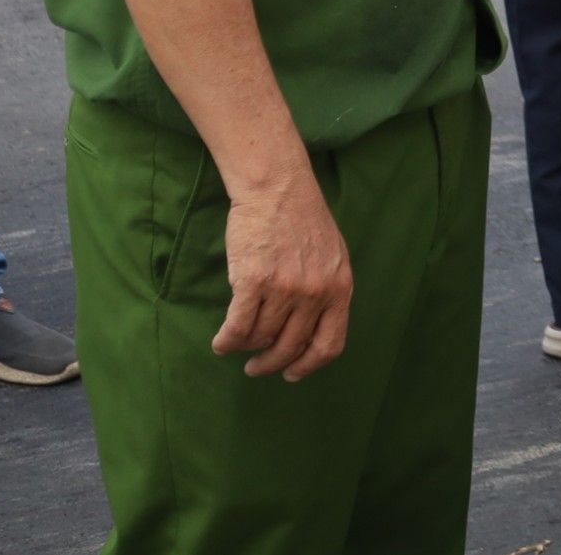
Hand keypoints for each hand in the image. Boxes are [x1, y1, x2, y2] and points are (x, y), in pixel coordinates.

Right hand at [210, 169, 352, 379]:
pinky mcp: (253, 280)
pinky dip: (226, 340)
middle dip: (270, 364)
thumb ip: (327, 291)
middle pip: (291, 346)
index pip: (329, 344)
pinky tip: (221, 343)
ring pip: (261, 337)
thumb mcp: (332, 256)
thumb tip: (312, 329)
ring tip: (236, 345)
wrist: (277, 186)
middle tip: (256, 368)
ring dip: (245, 347)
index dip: (308, 366)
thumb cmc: (302, 218)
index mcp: (339, 287)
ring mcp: (285, 287)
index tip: (291, 374)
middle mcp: (315, 292)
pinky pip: (237, 326)